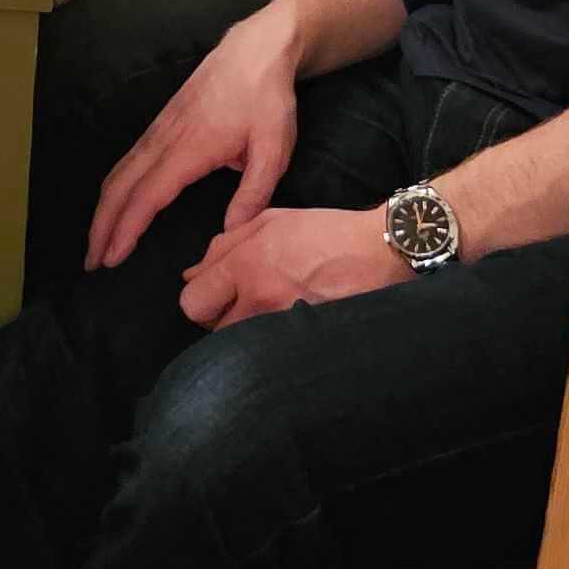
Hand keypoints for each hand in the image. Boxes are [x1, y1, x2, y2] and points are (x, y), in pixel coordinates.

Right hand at [88, 7, 302, 271]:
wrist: (256, 52)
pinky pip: (128, 160)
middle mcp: (164, 139)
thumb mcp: (274, 150)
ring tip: (97, 241)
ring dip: (103, 208)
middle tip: (91, 262)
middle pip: (120, 186)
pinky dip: (113, 188)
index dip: (127, 229)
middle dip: (101, 225)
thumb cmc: (267, 102)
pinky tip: (114, 203)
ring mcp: (158, 129)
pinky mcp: (161, 124)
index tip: (111, 257)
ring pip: (119, 172)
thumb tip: (231, 233)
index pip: (148, 196)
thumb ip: (253, 193)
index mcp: (190, 149)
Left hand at [179, 205, 405, 329]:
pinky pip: (270, 348)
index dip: (197, 298)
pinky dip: (268, 340)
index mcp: (246, 264)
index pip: (192, 302)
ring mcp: (283, 322)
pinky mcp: (304, 338)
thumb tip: (191, 275)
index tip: (211, 293)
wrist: (377, 251)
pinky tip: (282, 322)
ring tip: (262, 312)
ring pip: (239, 344)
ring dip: (242, 332)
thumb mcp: (268, 221)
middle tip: (234, 304)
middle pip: (211, 330)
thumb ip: (223, 246)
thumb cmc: (323, 231)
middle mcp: (261, 298)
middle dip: (216, 319)